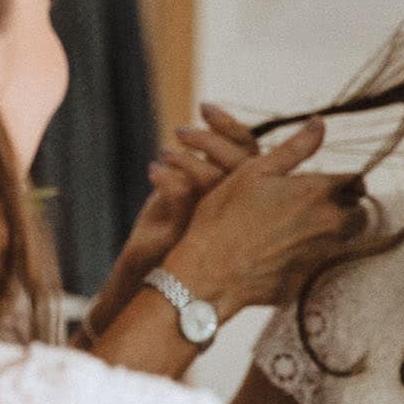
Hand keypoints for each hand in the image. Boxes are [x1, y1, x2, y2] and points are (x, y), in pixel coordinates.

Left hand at [87, 104, 261, 333]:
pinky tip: (153, 170)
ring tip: (164, 152)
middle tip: (180, 129)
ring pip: (216, 180)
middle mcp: (243, 213)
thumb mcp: (192, 209)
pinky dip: (169, 181)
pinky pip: (187, 200)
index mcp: (249, 200)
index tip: (205, 106)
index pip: (250, 152)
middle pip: (241, 162)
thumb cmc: (180, 252)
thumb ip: (203, 174)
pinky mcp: (195, 237)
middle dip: (209, 139)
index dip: (230, 127)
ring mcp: (222, 226)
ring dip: (189, 158)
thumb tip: (203, 133)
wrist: (167, 297)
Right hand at [161, 118, 369, 316]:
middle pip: (360, 212)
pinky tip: (286, 251)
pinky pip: (323, 262)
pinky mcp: (310, 279)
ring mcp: (322, 254)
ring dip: (334, 230)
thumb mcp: (254, 171)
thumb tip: (320, 123)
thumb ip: (294, 148)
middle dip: (346, 207)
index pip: (357, 180)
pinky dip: (312, 254)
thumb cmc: (225, 217)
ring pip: (346, 238)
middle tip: (317, 205)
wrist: (209, 271)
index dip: (344, 180)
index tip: (327, 183)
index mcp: (317, 192)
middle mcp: (329, 223)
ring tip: (302, 226)